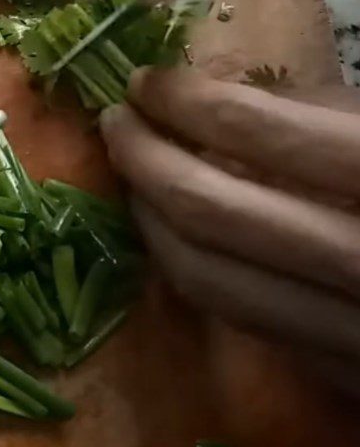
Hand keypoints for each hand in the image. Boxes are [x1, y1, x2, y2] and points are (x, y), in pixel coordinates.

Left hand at [99, 68, 359, 395]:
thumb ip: (315, 106)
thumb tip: (209, 90)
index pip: (254, 129)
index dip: (183, 98)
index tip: (145, 79)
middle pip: (209, 209)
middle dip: (142, 156)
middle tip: (117, 120)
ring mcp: (352, 331)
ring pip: (206, 277)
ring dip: (147, 214)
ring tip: (130, 168)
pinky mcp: (344, 375)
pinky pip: (240, 317)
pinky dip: (188, 265)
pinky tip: (171, 226)